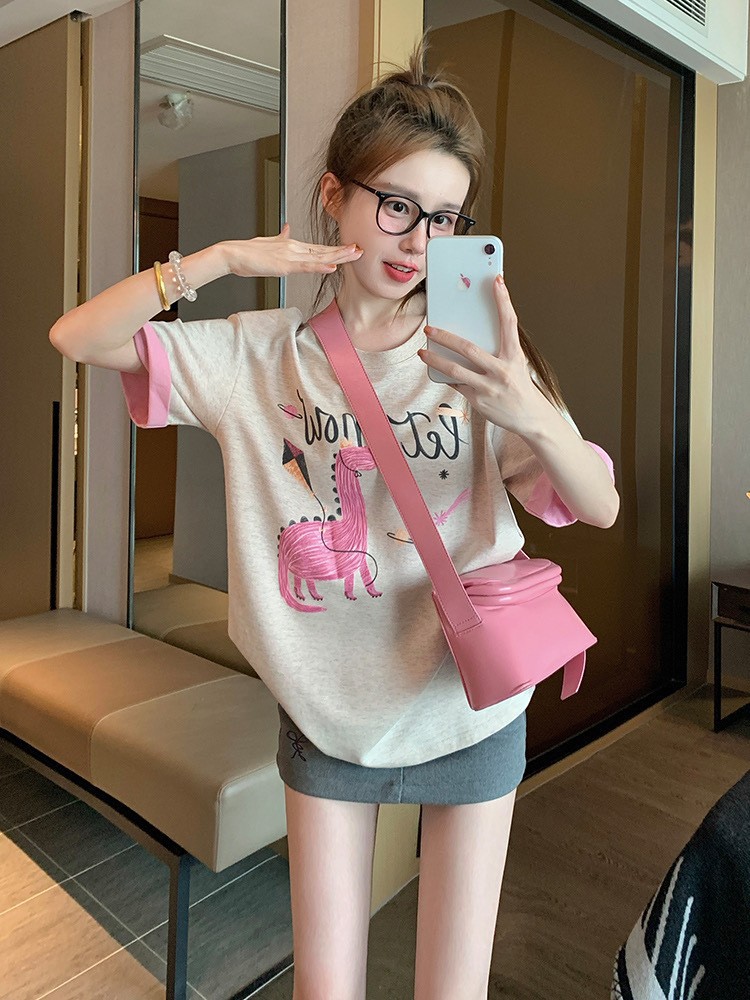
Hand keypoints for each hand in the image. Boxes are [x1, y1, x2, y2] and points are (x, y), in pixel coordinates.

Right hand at [221, 223, 362, 278]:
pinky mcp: (283, 265)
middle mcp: (293, 247)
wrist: (232, 253)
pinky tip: (332, 267)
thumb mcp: (268, 242)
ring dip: (338, 256)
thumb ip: (280, 237)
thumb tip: (287, 228)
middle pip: (323, 250)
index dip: (335, 248)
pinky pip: (305, 266)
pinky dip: (320, 266)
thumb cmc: (247, 251)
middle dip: (343, 251)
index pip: (318, 248)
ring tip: (354, 255)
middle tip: (360, 250)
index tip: (350, 248)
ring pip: (318, 256)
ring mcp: (289, 255)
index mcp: (291, 245)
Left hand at [418, 274, 550, 435]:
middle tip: (429, 327)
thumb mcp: (515, 363)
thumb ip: (499, 347)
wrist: (530, 417)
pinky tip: (436, 369)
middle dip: (445, 337)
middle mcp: (502, 370)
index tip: (496, 280)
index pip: (509, 322)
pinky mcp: (479, 400)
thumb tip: (472, 330)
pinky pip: (457, 385)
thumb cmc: (518, 385)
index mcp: (514, 355)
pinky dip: (446, 376)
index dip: (503, 300)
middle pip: (469, 348)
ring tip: (423, 351)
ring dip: (435, 359)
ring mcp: (489, 387)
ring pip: (456, 370)